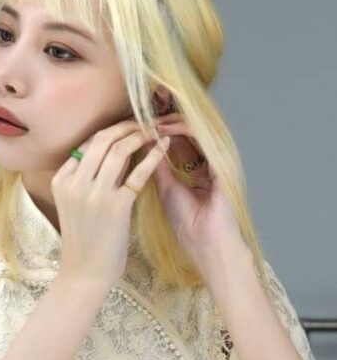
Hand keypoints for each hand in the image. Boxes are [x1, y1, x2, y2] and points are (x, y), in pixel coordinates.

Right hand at [52, 119, 169, 291]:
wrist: (85, 273)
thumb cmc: (85, 240)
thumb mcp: (76, 204)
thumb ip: (88, 179)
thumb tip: (114, 153)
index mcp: (61, 180)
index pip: (87, 144)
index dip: (110, 131)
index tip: (127, 126)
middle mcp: (74, 183)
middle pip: (102, 140)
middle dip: (125, 126)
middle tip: (143, 121)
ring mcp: (94, 194)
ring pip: (119, 150)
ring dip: (139, 135)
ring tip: (153, 131)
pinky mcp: (116, 206)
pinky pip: (138, 173)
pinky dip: (153, 156)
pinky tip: (163, 147)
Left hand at [153, 114, 245, 269]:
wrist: (206, 243)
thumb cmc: (185, 222)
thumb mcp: (165, 188)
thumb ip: (156, 165)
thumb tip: (142, 142)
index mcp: (196, 170)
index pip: (178, 141)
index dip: (158, 131)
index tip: (135, 125)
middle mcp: (208, 162)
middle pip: (187, 132)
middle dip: (164, 122)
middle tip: (142, 116)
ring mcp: (218, 160)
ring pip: (195, 129)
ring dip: (171, 122)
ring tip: (150, 119)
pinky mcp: (223, 162)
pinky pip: (203, 137)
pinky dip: (183, 129)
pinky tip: (164, 128)